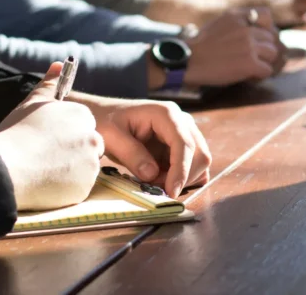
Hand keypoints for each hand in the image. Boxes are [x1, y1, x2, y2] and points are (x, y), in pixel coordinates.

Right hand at [0, 62, 103, 210]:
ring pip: (85, 168)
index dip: (65, 135)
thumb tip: (59, 64)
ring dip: (70, 171)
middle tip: (46, 158)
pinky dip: (67, 188)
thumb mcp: (32, 103)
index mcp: (82, 116)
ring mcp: (91, 164)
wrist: (5, 168)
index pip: (84, 126)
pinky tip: (46, 183)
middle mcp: (92, 138)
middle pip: (89, 147)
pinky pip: (79, 188)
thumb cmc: (16, 133)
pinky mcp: (86, 187)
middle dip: (73, 153)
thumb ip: (49, 84)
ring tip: (43, 170)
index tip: (48, 141)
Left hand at [87, 99, 211, 197]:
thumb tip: (152, 174)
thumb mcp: (111, 136)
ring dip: (182, 179)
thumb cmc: (106, 121)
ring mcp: (185, 133)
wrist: (105, 116)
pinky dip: (183, 178)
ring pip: (200, 162)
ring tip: (154, 181)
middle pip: (200, 154)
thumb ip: (131, 154)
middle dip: (182, 177)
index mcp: (166, 114)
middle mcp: (182, 121)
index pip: (184, 143)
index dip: (181, 170)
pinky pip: (194, 166)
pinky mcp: (182, 145)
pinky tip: (162, 179)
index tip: (171, 191)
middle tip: (155, 188)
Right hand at [183, 8, 286, 86]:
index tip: (259, 39)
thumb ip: (238, 23)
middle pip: (271, 38)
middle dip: (265, 50)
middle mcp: (246, 28)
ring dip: (264, 63)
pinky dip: (260, 76)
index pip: (266, 15)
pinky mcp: (249, 63)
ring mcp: (249, 45)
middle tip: (253, 59)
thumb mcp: (218, 23)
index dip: (266, 28)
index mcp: (237, 15)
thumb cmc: (200, 46)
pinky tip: (248, 76)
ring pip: (273, 54)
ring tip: (251, 68)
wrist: (188, 61)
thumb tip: (256, 32)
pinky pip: (267, 70)